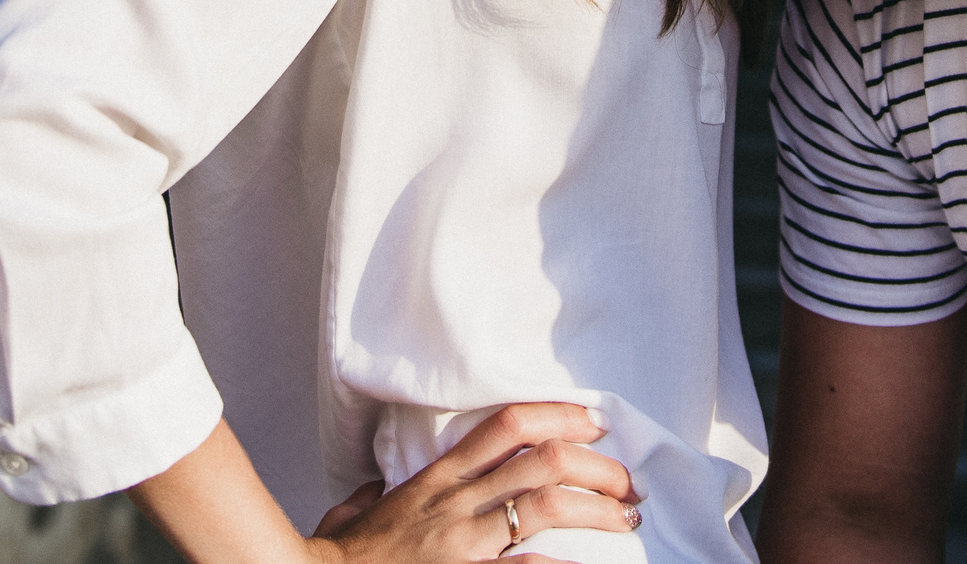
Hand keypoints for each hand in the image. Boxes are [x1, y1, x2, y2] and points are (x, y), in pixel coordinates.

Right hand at [315, 402, 640, 563]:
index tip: (596, 421)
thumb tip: (379, 488)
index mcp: (437, 479)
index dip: (559, 415)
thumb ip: (378, 494)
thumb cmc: (338, 554)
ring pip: (545, 505)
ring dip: (597, 510)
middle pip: (543, 462)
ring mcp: (462, 541)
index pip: (506, 425)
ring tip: (626, 520)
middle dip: (597, 468)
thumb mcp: (358, 512)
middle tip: (628, 483)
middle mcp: (456, 502)